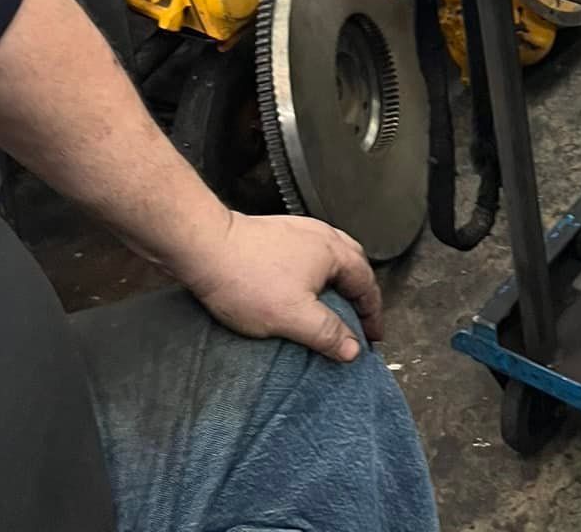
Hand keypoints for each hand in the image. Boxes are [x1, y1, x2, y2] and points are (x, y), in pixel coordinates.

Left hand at [171, 210, 384, 360]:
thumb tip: (354, 349)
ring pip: (332, 256)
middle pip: (354, 263)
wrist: (207, 248)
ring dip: (340, 281)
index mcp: (332, 251)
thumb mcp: (293, 316)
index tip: (373, 336)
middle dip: (361, 292)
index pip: (366, 282)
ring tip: (334, 305)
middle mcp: (321, 235)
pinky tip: (304, 287)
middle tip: (360, 320)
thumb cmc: (248, 280)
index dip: (372, 312)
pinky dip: (319, 273)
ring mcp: (299, 231)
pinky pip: (312, 254)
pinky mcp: (278, 234)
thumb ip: (327, 333)